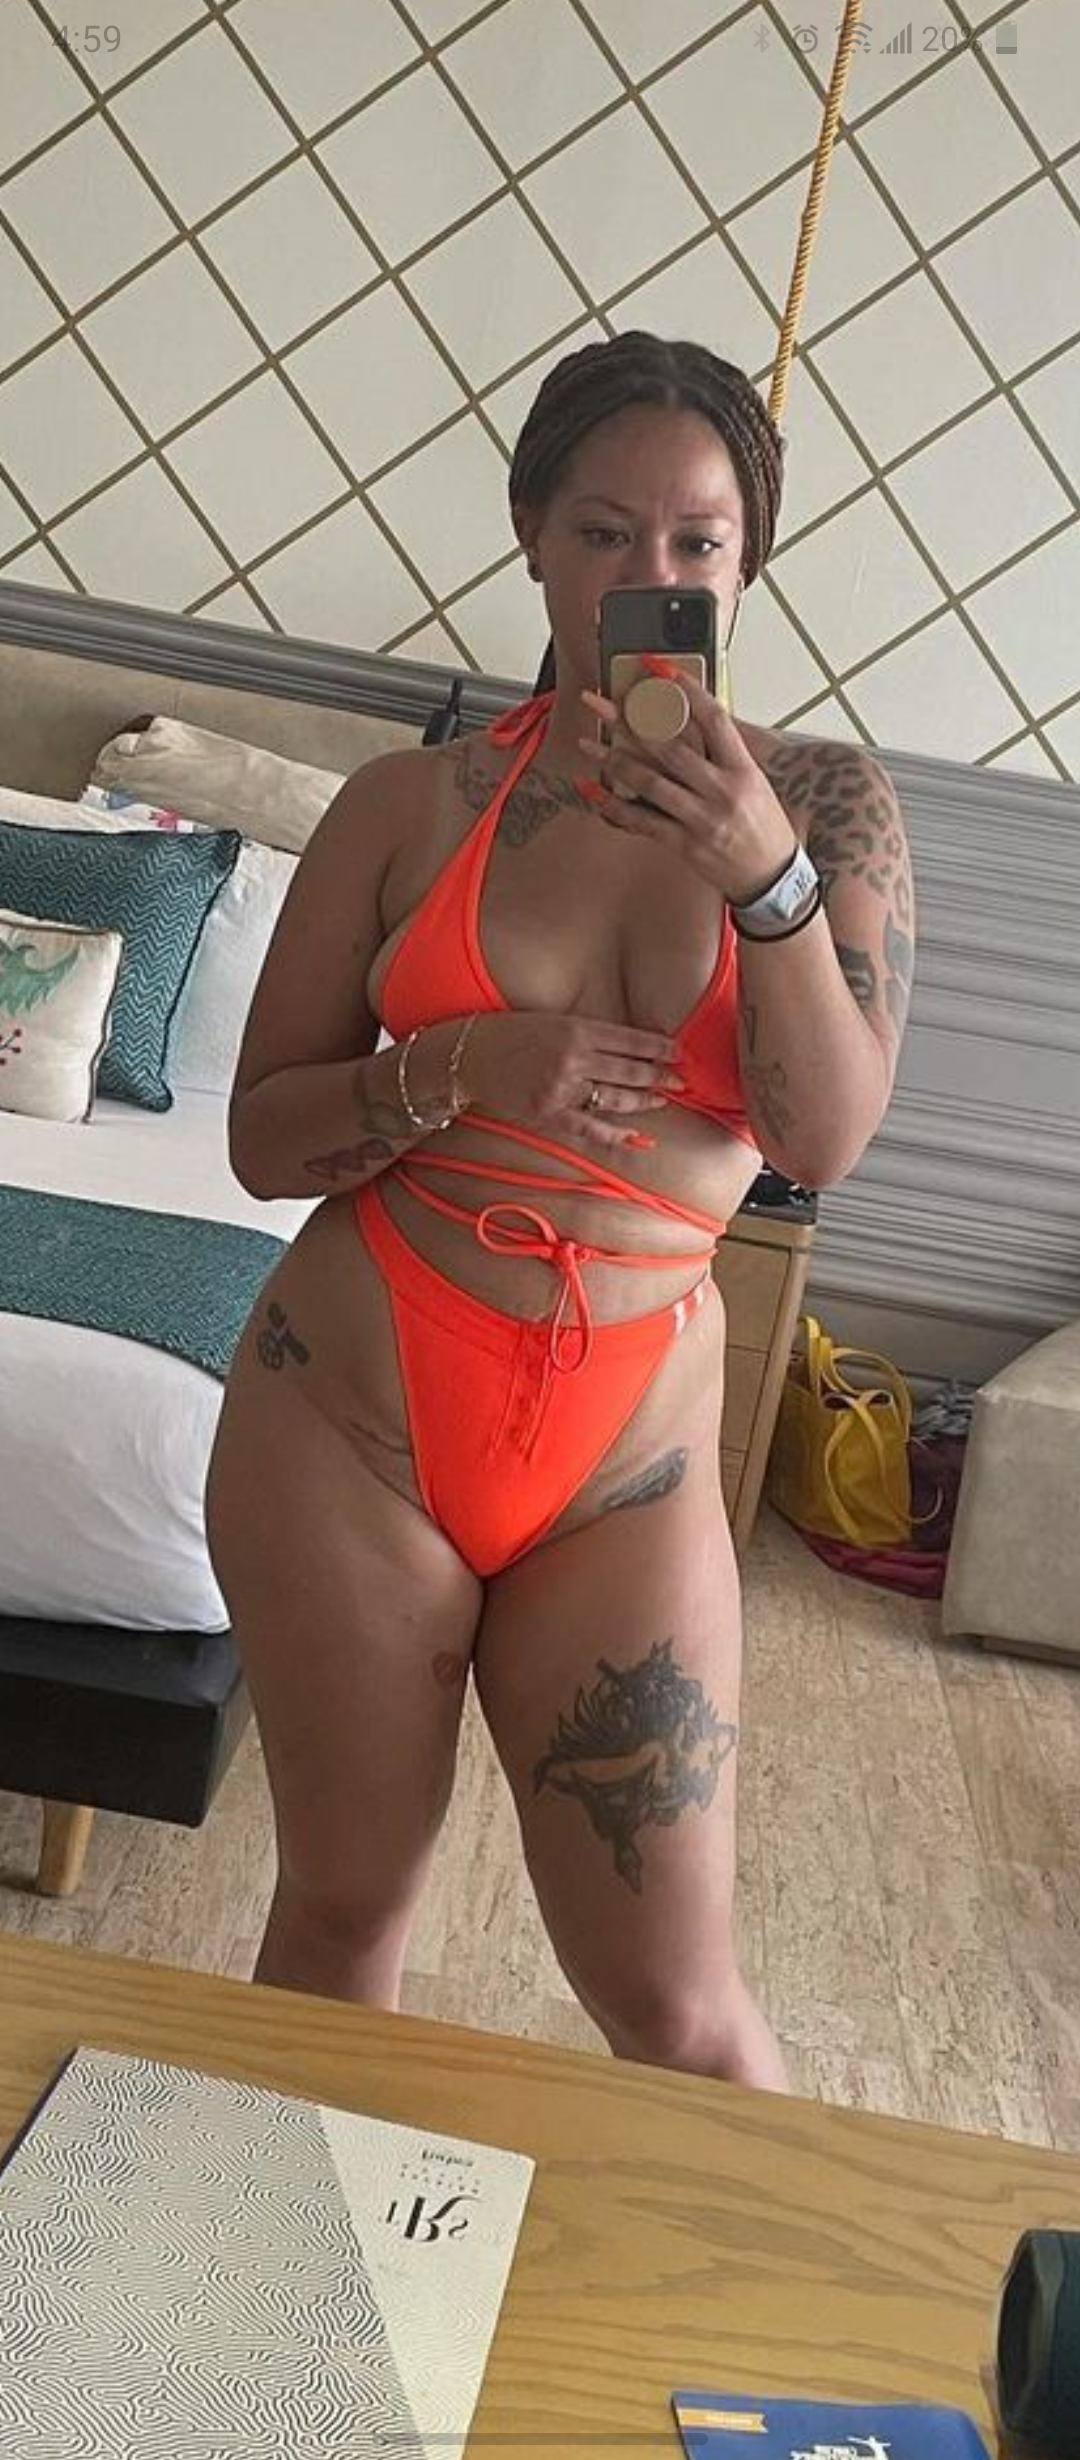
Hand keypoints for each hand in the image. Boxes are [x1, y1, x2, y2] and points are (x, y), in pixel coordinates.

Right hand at [459, 1009, 684, 1151]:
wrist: (467, 1055)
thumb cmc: (510, 1033)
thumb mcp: (553, 1020)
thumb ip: (588, 1033)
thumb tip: (628, 1047)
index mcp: (576, 1029)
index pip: (631, 1040)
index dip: (659, 1048)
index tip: (678, 1053)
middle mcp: (572, 1058)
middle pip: (630, 1070)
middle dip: (660, 1076)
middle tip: (681, 1080)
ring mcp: (561, 1089)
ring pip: (615, 1098)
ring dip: (643, 1100)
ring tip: (661, 1099)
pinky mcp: (548, 1114)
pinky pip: (589, 1129)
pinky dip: (614, 1135)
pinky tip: (635, 1137)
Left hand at [579, 662, 797, 906]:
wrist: (772, 878)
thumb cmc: (764, 827)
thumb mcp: (754, 783)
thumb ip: (723, 756)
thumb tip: (687, 724)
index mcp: (743, 770)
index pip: (713, 719)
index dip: (686, 690)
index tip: (659, 669)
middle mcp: (722, 791)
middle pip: (669, 747)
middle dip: (630, 721)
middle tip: (600, 703)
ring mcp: (702, 819)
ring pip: (650, 782)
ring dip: (614, 760)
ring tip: (588, 744)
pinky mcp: (684, 844)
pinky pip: (642, 821)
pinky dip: (614, 805)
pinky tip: (593, 791)